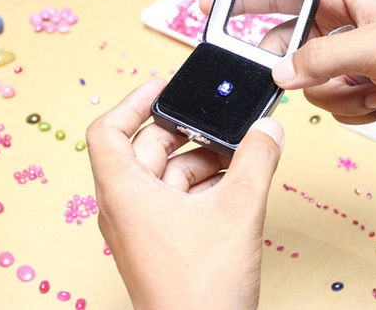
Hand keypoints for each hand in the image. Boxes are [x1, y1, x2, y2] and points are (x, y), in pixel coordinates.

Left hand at [86, 78, 283, 308]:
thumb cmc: (200, 289)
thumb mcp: (237, 211)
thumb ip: (256, 161)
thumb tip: (266, 129)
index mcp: (125, 192)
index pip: (108, 131)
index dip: (133, 102)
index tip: (162, 87)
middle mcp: (125, 206)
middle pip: (148, 149)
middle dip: (188, 134)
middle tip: (223, 123)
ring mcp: (142, 227)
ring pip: (168, 176)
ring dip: (203, 162)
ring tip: (242, 157)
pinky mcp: (160, 243)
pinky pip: (177, 200)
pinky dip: (204, 187)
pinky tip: (237, 185)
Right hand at [201, 0, 375, 125]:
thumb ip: (320, 58)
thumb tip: (278, 73)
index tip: (209, 4)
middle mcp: (344, 23)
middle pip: (290, 46)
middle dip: (302, 70)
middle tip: (319, 77)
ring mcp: (351, 57)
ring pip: (310, 83)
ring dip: (338, 95)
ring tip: (374, 87)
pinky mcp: (361, 84)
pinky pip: (333, 103)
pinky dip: (355, 109)